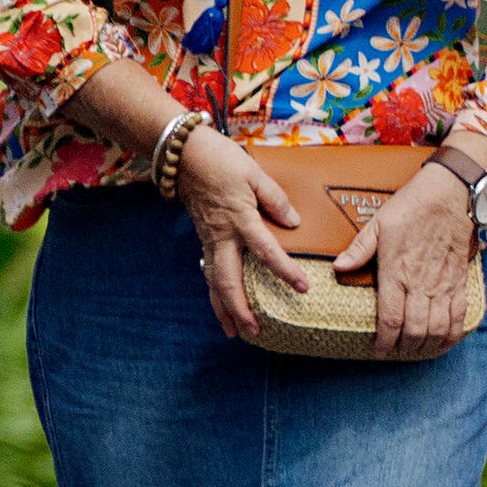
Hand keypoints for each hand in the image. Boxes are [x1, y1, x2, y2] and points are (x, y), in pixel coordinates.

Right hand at [175, 130, 299, 347]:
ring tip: (235, 331)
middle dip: (240, 309)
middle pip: (228, 281)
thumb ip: (275, 199)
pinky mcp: (204, 238)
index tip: (302, 288)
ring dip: (223, 309)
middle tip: (254, 331)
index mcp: (240, 219)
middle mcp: (222, 236)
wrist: (184, 155)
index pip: (266, 251)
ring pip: (214, 282)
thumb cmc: (220, 160)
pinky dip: (215, 292)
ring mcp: (210, 239)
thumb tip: (293, 223)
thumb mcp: (254, 174)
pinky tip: (222, 304)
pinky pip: (209, 271)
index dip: (285, 271)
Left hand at [333, 146, 486, 354]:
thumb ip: (359, 250)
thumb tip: (338, 267)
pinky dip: (453, 334)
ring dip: (427, 344)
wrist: (450, 193)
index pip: (390, 319)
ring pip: (437, 328)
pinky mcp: (459, 281)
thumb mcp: (378, 224)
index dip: (384, 342)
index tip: (379, 351)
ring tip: (417, 349)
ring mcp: (443, 284)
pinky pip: (459, 316)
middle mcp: (420, 284)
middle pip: (414, 330)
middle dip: (404, 347)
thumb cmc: (412, 206)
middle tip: (396, 351)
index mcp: (396, 272)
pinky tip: (445, 341)